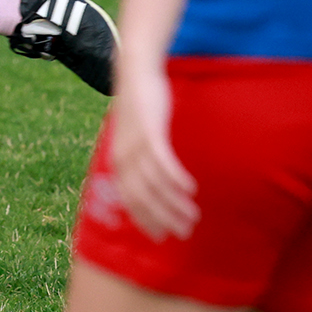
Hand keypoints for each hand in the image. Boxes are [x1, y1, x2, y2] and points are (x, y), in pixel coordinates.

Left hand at [108, 62, 197, 239]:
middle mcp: (123, 156)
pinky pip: (161, 161)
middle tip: (185, 232)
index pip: (130, 200)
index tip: (162, 237)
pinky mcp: (149, 131)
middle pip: (142, 197)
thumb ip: (142, 158)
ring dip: (174, 203)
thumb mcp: (137, 136)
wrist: (135, 73)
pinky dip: (175, 178)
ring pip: (153, 183)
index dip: (145, 220)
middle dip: (163, 218)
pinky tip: (190, 189)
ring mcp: (135, 144)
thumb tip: (153, 179)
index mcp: (118, 160)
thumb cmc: (140, 108)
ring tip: (193, 215)